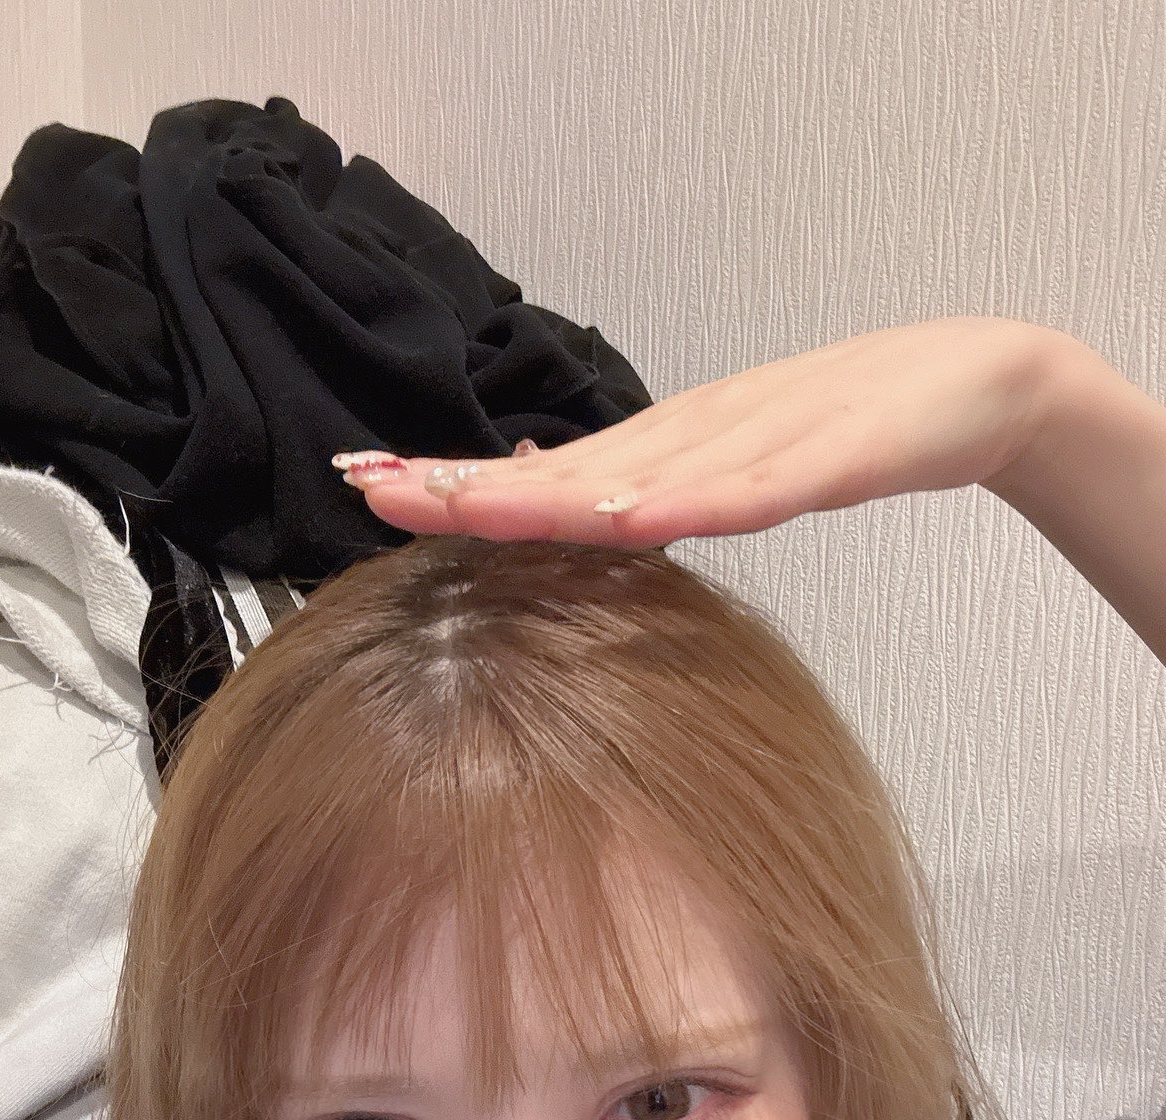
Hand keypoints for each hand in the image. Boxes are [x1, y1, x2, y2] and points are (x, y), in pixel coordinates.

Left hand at [335, 316, 1065, 547]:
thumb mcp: (724, 470)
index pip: (540, 478)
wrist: (968, 383)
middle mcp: (687, 441)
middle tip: (376, 489)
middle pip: (565, 473)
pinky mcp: (824, 460)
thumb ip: (649, 495)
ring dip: (552, 495)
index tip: (371, 492)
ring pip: (639, 477)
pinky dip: (690, 503)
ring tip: (472, 508)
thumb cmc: (840, 428)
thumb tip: (566, 517)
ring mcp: (753, 447)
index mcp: (661, 452)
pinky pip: (750, 492)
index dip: (456, 485)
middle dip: (466, 485)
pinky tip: (634, 517)